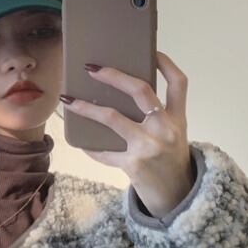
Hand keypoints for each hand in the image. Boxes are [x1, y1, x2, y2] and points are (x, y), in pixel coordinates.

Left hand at [60, 51, 194, 218]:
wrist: (177, 197)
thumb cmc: (171, 161)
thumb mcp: (174, 136)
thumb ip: (158, 116)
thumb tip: (121, 95)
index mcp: (178, 119)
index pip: (178, 83)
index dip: (165, 64)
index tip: (150, 50)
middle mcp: (165, 129)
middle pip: (141, 91)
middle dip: (114, 76)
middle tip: (92, 68)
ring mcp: (148, 147)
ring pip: (112, 118)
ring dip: (86, 107)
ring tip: (68, 100)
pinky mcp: (133, 164)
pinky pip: (104, 151)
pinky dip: (90, 146)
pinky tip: (80, 141)